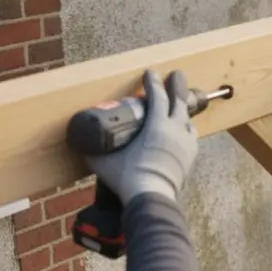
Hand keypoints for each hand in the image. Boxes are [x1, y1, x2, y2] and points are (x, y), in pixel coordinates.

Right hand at [85, 69, 199, 204]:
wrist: (152, 198)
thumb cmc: (129, 178)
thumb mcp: (106, 161)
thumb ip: (94, 151)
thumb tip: (81, 143)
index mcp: (158, 125)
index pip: (157, 96)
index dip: (153, 82)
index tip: (151, 72)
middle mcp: (175, 130)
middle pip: (179, 101)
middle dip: (176, 85)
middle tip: (176, 74)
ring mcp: (186, 143)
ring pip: (187, 120)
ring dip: (182, 110)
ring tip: (177, 106)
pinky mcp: (190, 157)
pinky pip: (190, 137)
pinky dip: (185, 129)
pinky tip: (182, 131)